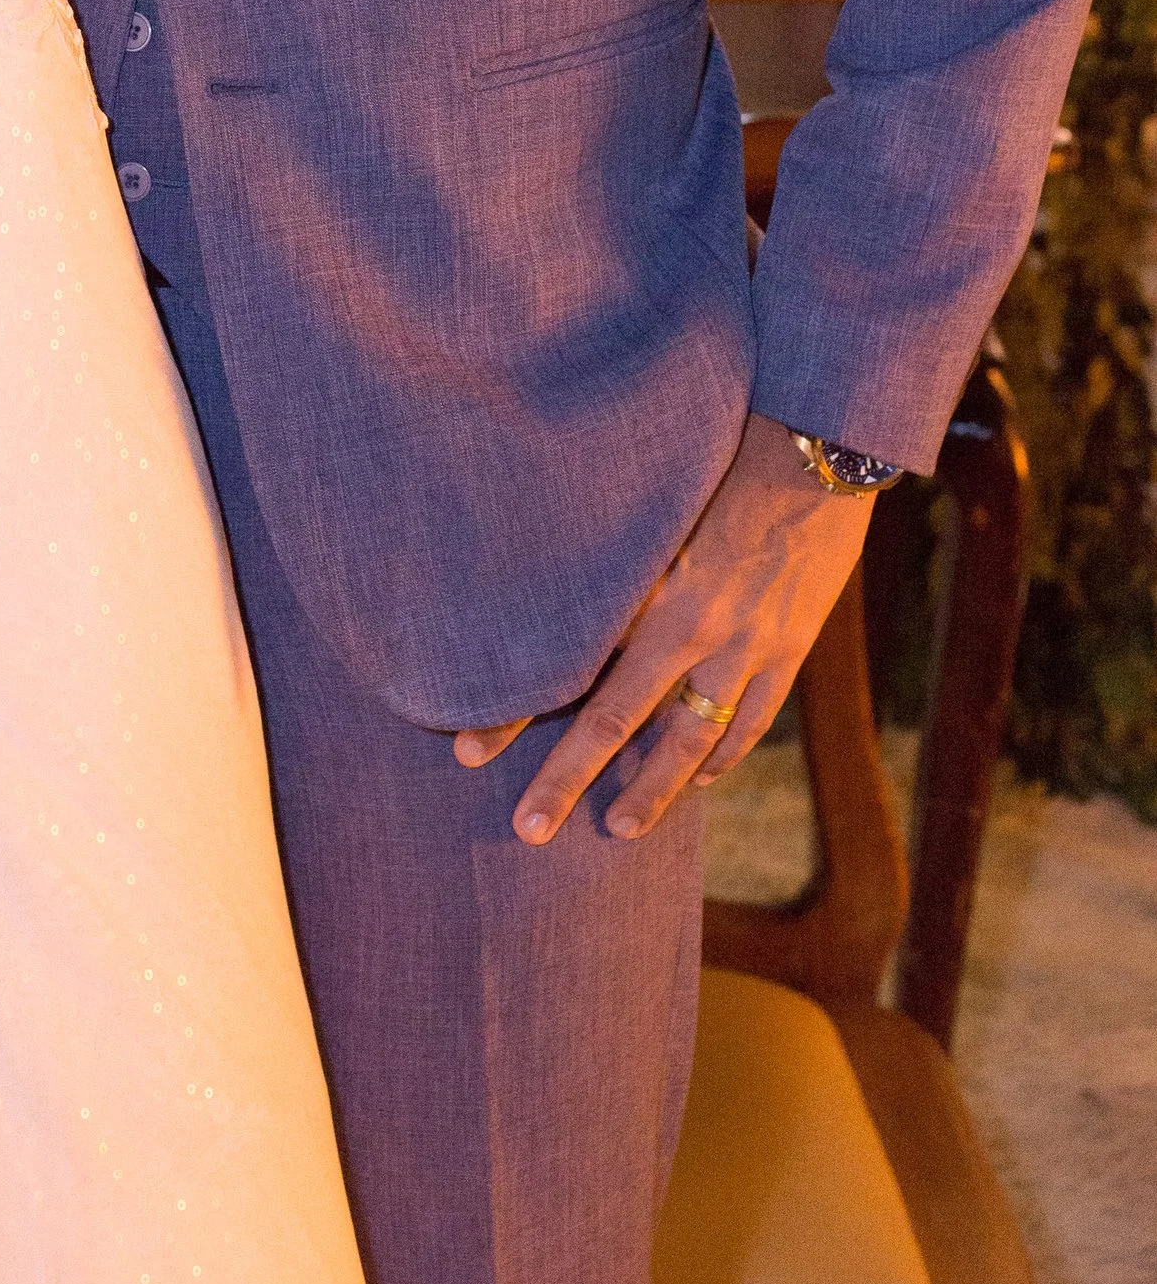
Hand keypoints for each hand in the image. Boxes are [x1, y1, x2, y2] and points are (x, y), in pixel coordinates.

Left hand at [454, 413, 876, 842]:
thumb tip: (540, 586)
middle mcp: (692, 625)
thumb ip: (605, 554)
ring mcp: (747, 645)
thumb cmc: (720, 461)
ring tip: (618, 828)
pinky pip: (752, 720)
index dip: (515, 712)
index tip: (467, 751)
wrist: (815, 454)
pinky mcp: (788, 650)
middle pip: (619, 719)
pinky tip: (699, 778)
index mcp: (648, 588)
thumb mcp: (651, 505)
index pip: (568, 666)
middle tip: (529, 829)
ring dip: (653, 789)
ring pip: (691, 738)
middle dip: (570, 777)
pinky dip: (721, 755)